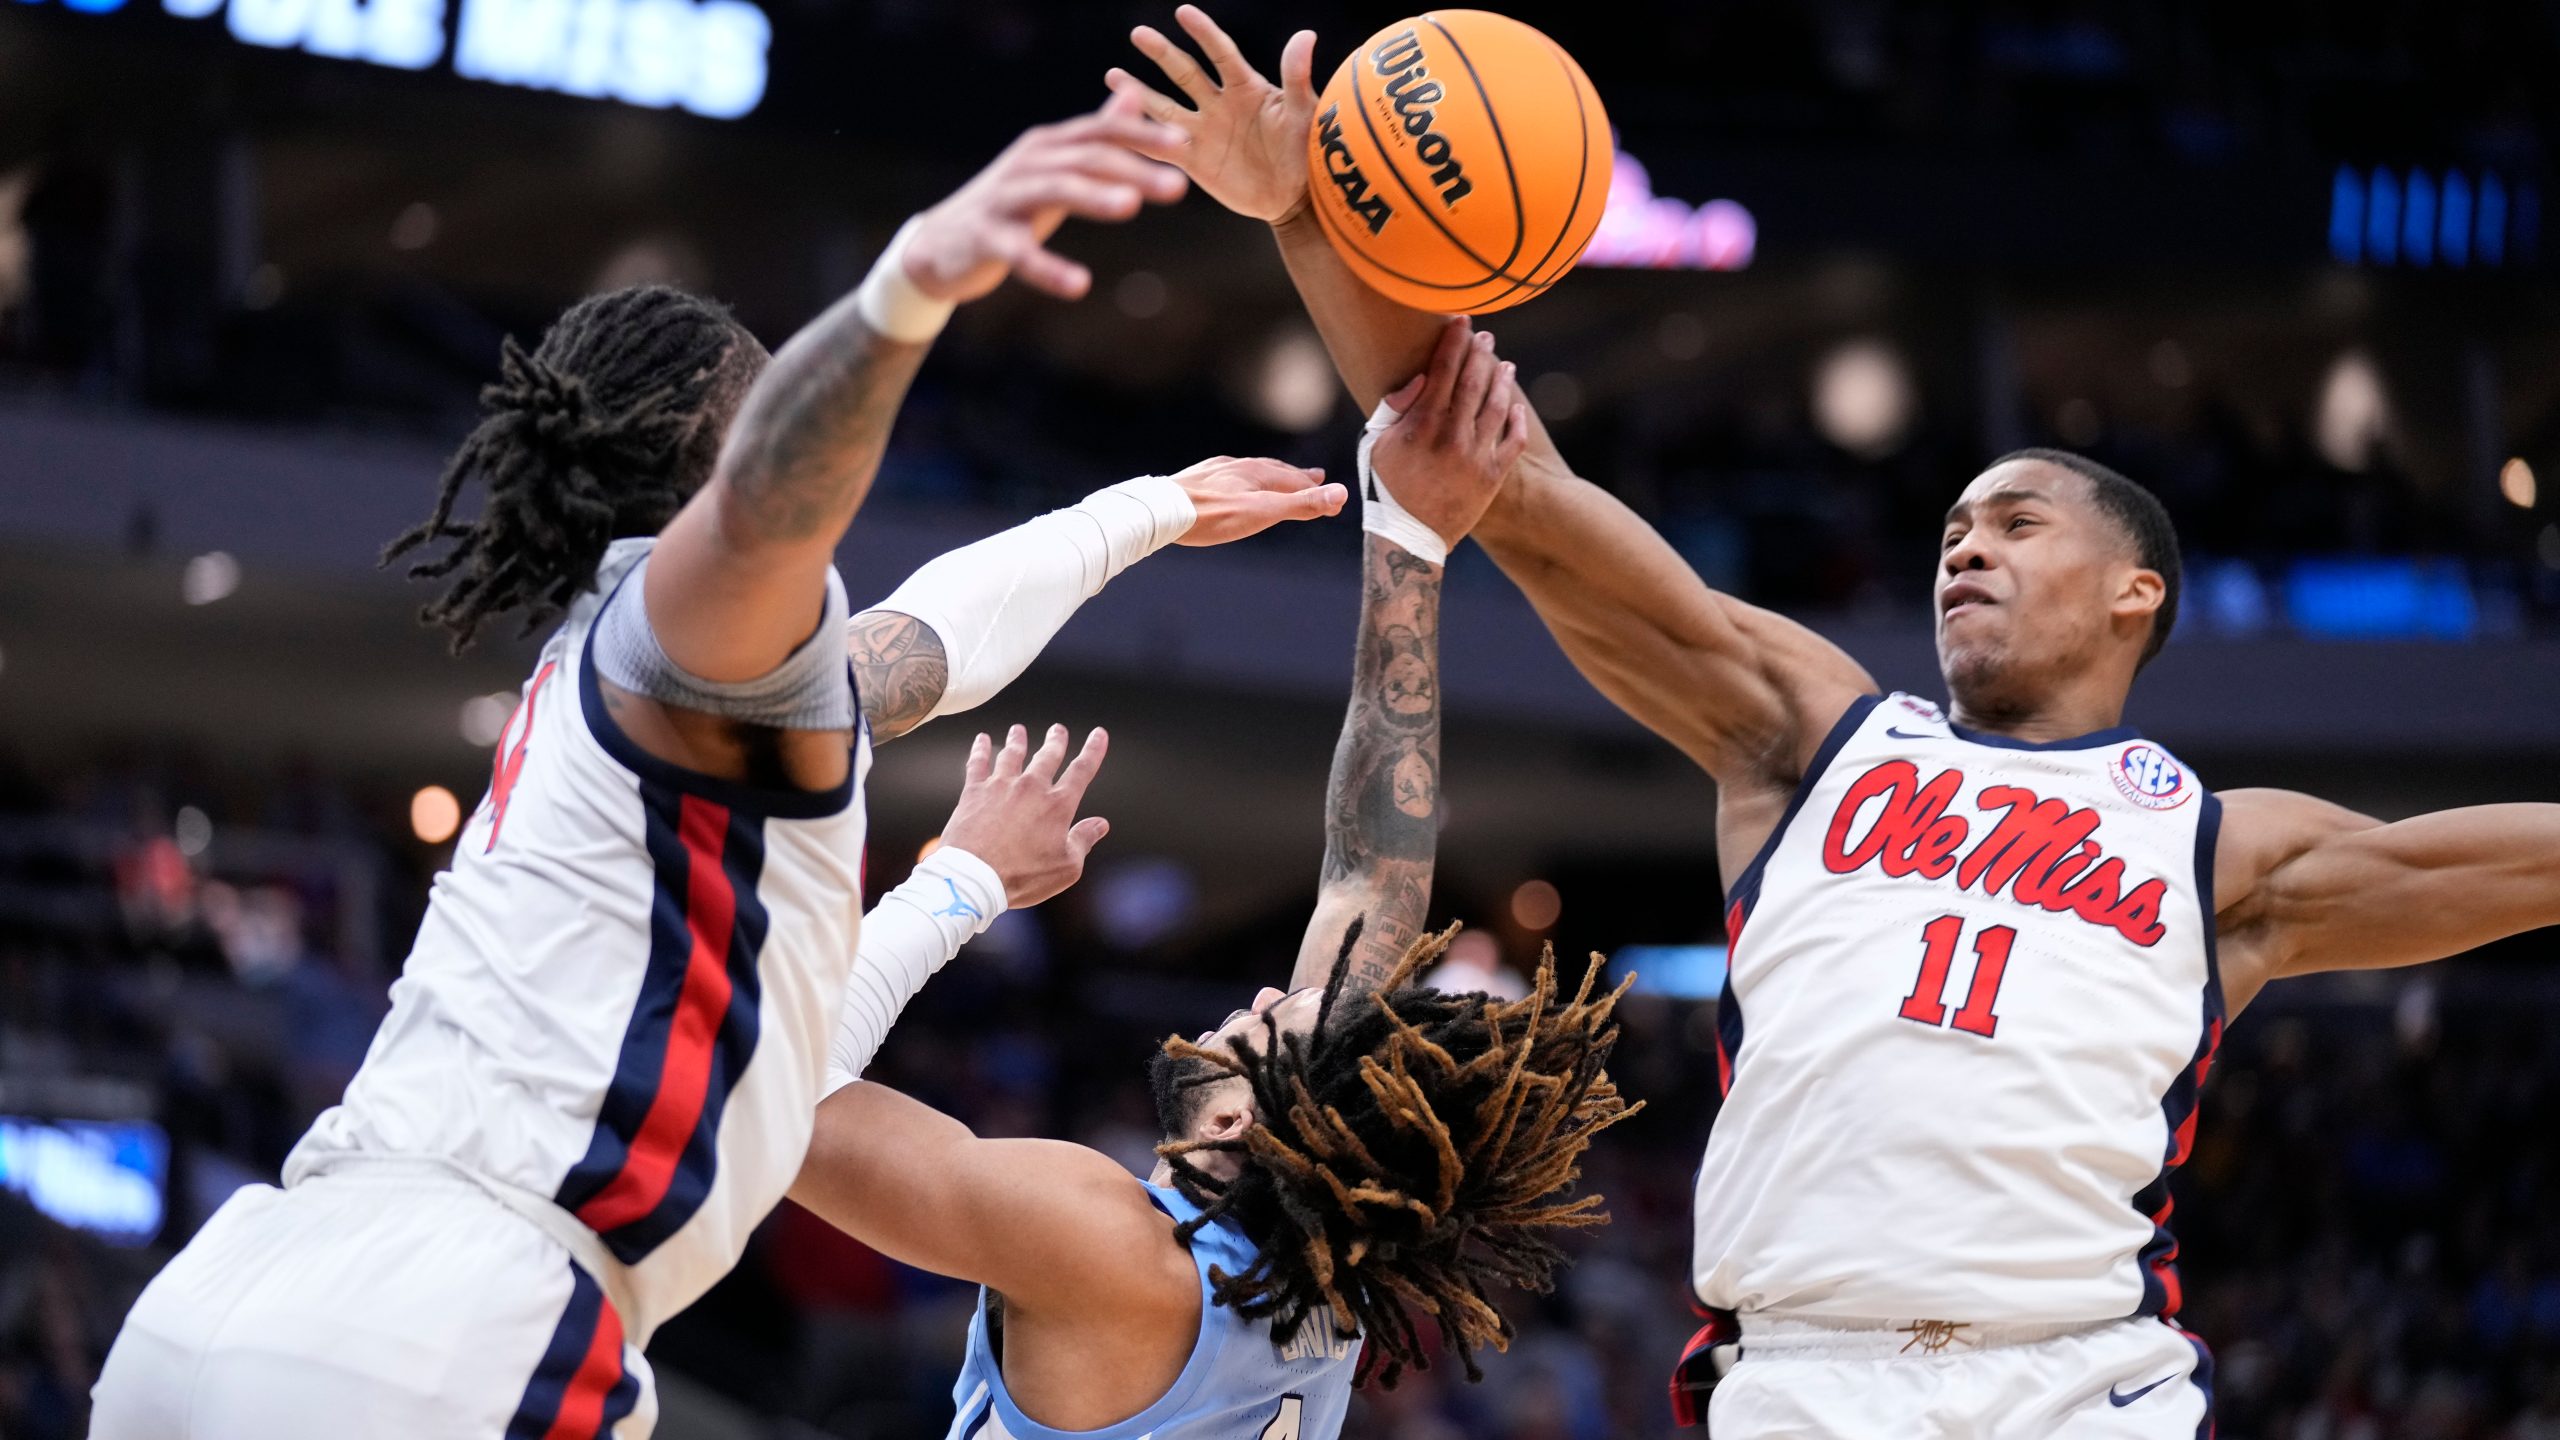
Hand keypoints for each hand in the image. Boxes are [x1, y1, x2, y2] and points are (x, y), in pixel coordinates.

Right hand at [903, 93, 1189, 303]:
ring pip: (1055, 190)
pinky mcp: (986, 237)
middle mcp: (1028, 162)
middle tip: (1179, 186)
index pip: (1101, 132)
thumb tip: (1133, 95)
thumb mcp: (1053, 165)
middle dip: (1134, 169)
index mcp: (1049, 145)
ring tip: (1130, 207)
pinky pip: (1020, 252)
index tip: (1185, 145)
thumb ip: (1095, 134)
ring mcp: (1004, 197)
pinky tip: (1079, 284)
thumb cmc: (1009, 204)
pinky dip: (1048, 268)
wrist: (938, 245)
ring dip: (1094, 197)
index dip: (1143, 135)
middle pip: (1086, 158)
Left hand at [938, 724, 1110, 908]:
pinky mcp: (974, 792)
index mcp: (1057, 805)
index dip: (1093, 751)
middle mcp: (1031, 788)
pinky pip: (977, 763)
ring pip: (1012, 754)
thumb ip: (1084, 841)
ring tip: (1019, 730)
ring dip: (1017, 740)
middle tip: (1058, 730)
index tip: (1099, 735)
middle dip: (1056, 741)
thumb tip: (1100, 824)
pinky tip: (982, 740)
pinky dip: (980, 749)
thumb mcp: (1066, 867)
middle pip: (1047, 756)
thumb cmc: (1023, 876)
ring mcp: (1001, 787)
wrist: (975, 877)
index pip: (1081, 771)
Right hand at [1105, 6, 1318, 224]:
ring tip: (1113, 77)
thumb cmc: (1306, 151)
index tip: (1183, 12)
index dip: (1203, 33)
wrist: (1296, 197)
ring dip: (1139, 93)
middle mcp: (1220, 104)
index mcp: (1247, 88)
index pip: (1221, 53)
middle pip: (1185, 72)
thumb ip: (1296, 77)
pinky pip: (1161, 146)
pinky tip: (1115, 126)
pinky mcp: (1194, 159)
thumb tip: (1305, 36)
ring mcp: (1204, 131)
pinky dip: (1139, 137)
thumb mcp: (1304, 113)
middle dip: (1161, 53)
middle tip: (1139, 34)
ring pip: (1165, 107)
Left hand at [1167, 455, 1347, 546]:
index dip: (1317, 491)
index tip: (1333, 499)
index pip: (1296, 480)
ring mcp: (1215, 472)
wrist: (1161, 511)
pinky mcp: (1195, 481)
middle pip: (1275, 471)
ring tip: (1277, 480)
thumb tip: (1342, 493)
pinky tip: (1232, 487)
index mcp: (1257, 472)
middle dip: (1297, 477)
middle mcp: (1237, 465)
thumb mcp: (1264, 512)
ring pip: (1249, 472)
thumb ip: (1302, 504)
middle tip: (1315, 479)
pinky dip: (1242, 482)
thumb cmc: (1212, 515)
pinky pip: (1227, 477)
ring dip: (1269, 478)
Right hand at [1370, 317, 1530, 548]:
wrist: (1408, 537)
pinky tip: (1517, 407)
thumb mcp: (1376, 445)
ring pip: (1497, 406)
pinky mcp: (1493, 476)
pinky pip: (1513, 440)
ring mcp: (1476, 455)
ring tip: (1505, 366)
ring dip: (1503, 380)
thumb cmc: (1386, 487)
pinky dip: (1518, 420)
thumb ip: (1395, 409)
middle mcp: (1453, 435)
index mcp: (1422, 423)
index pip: (1443, 369)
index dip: (1454, 342)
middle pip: (1474, 381)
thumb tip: (1419, 378)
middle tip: (1485, 338)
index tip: (1462, 322)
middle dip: (1481, 354)